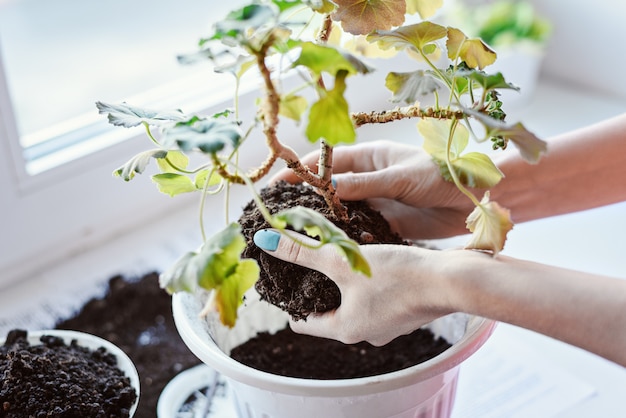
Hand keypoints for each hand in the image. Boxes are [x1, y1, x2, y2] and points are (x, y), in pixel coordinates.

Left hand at [253, 229, 455, 345]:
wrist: (452, 280)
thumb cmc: (398, 275)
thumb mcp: (344, 260)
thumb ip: (304, 250)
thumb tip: (266, 241)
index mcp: (346, 330)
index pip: (303, 323)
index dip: (289, 302)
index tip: (283, 282)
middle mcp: (366, 334)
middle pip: (328, 312)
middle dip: (317, 288)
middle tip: (307, 262)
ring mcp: (388, 324)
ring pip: (353, 303)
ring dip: (344, 282)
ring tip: (337, 256)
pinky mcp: (405, 310)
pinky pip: (375, 297)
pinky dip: (366, 281)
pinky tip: (369, 259)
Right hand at [272, 140, 474, 239]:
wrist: (477, 198)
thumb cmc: (442, 174)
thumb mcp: (400, 177)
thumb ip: (364, 184)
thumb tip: (326, 186)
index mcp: (370, 157)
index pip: (327, 162)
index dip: (301, 171)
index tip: (276, 184)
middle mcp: (369, 179)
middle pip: (329, 189)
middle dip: (305, 200)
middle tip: (279, 215)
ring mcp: (377, 203)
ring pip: (342, 212)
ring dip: (324, 222)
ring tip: (297, 235)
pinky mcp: (388, 224)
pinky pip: (360, 231)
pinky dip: (346, 239)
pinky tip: (331, 249)